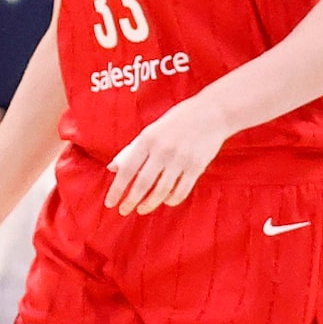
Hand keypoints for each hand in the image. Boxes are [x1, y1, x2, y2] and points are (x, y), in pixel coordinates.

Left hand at [104, 94, 227, 213]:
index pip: (127, 169)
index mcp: (148, 139)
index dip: (117, 189)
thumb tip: (112, 168)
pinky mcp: (197, 166)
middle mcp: (163, 150)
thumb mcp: (151, 130)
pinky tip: (165, 202)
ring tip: (141, 210)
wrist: (213, 112)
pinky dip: (172, 200)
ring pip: (161, 190)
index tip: (110, 203)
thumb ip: (132, 150)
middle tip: (123, 211)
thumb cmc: (177, 121)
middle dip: (130, 201)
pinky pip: (182, 190)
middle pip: (143, 183)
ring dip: (149, 204)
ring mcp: (181, 159)